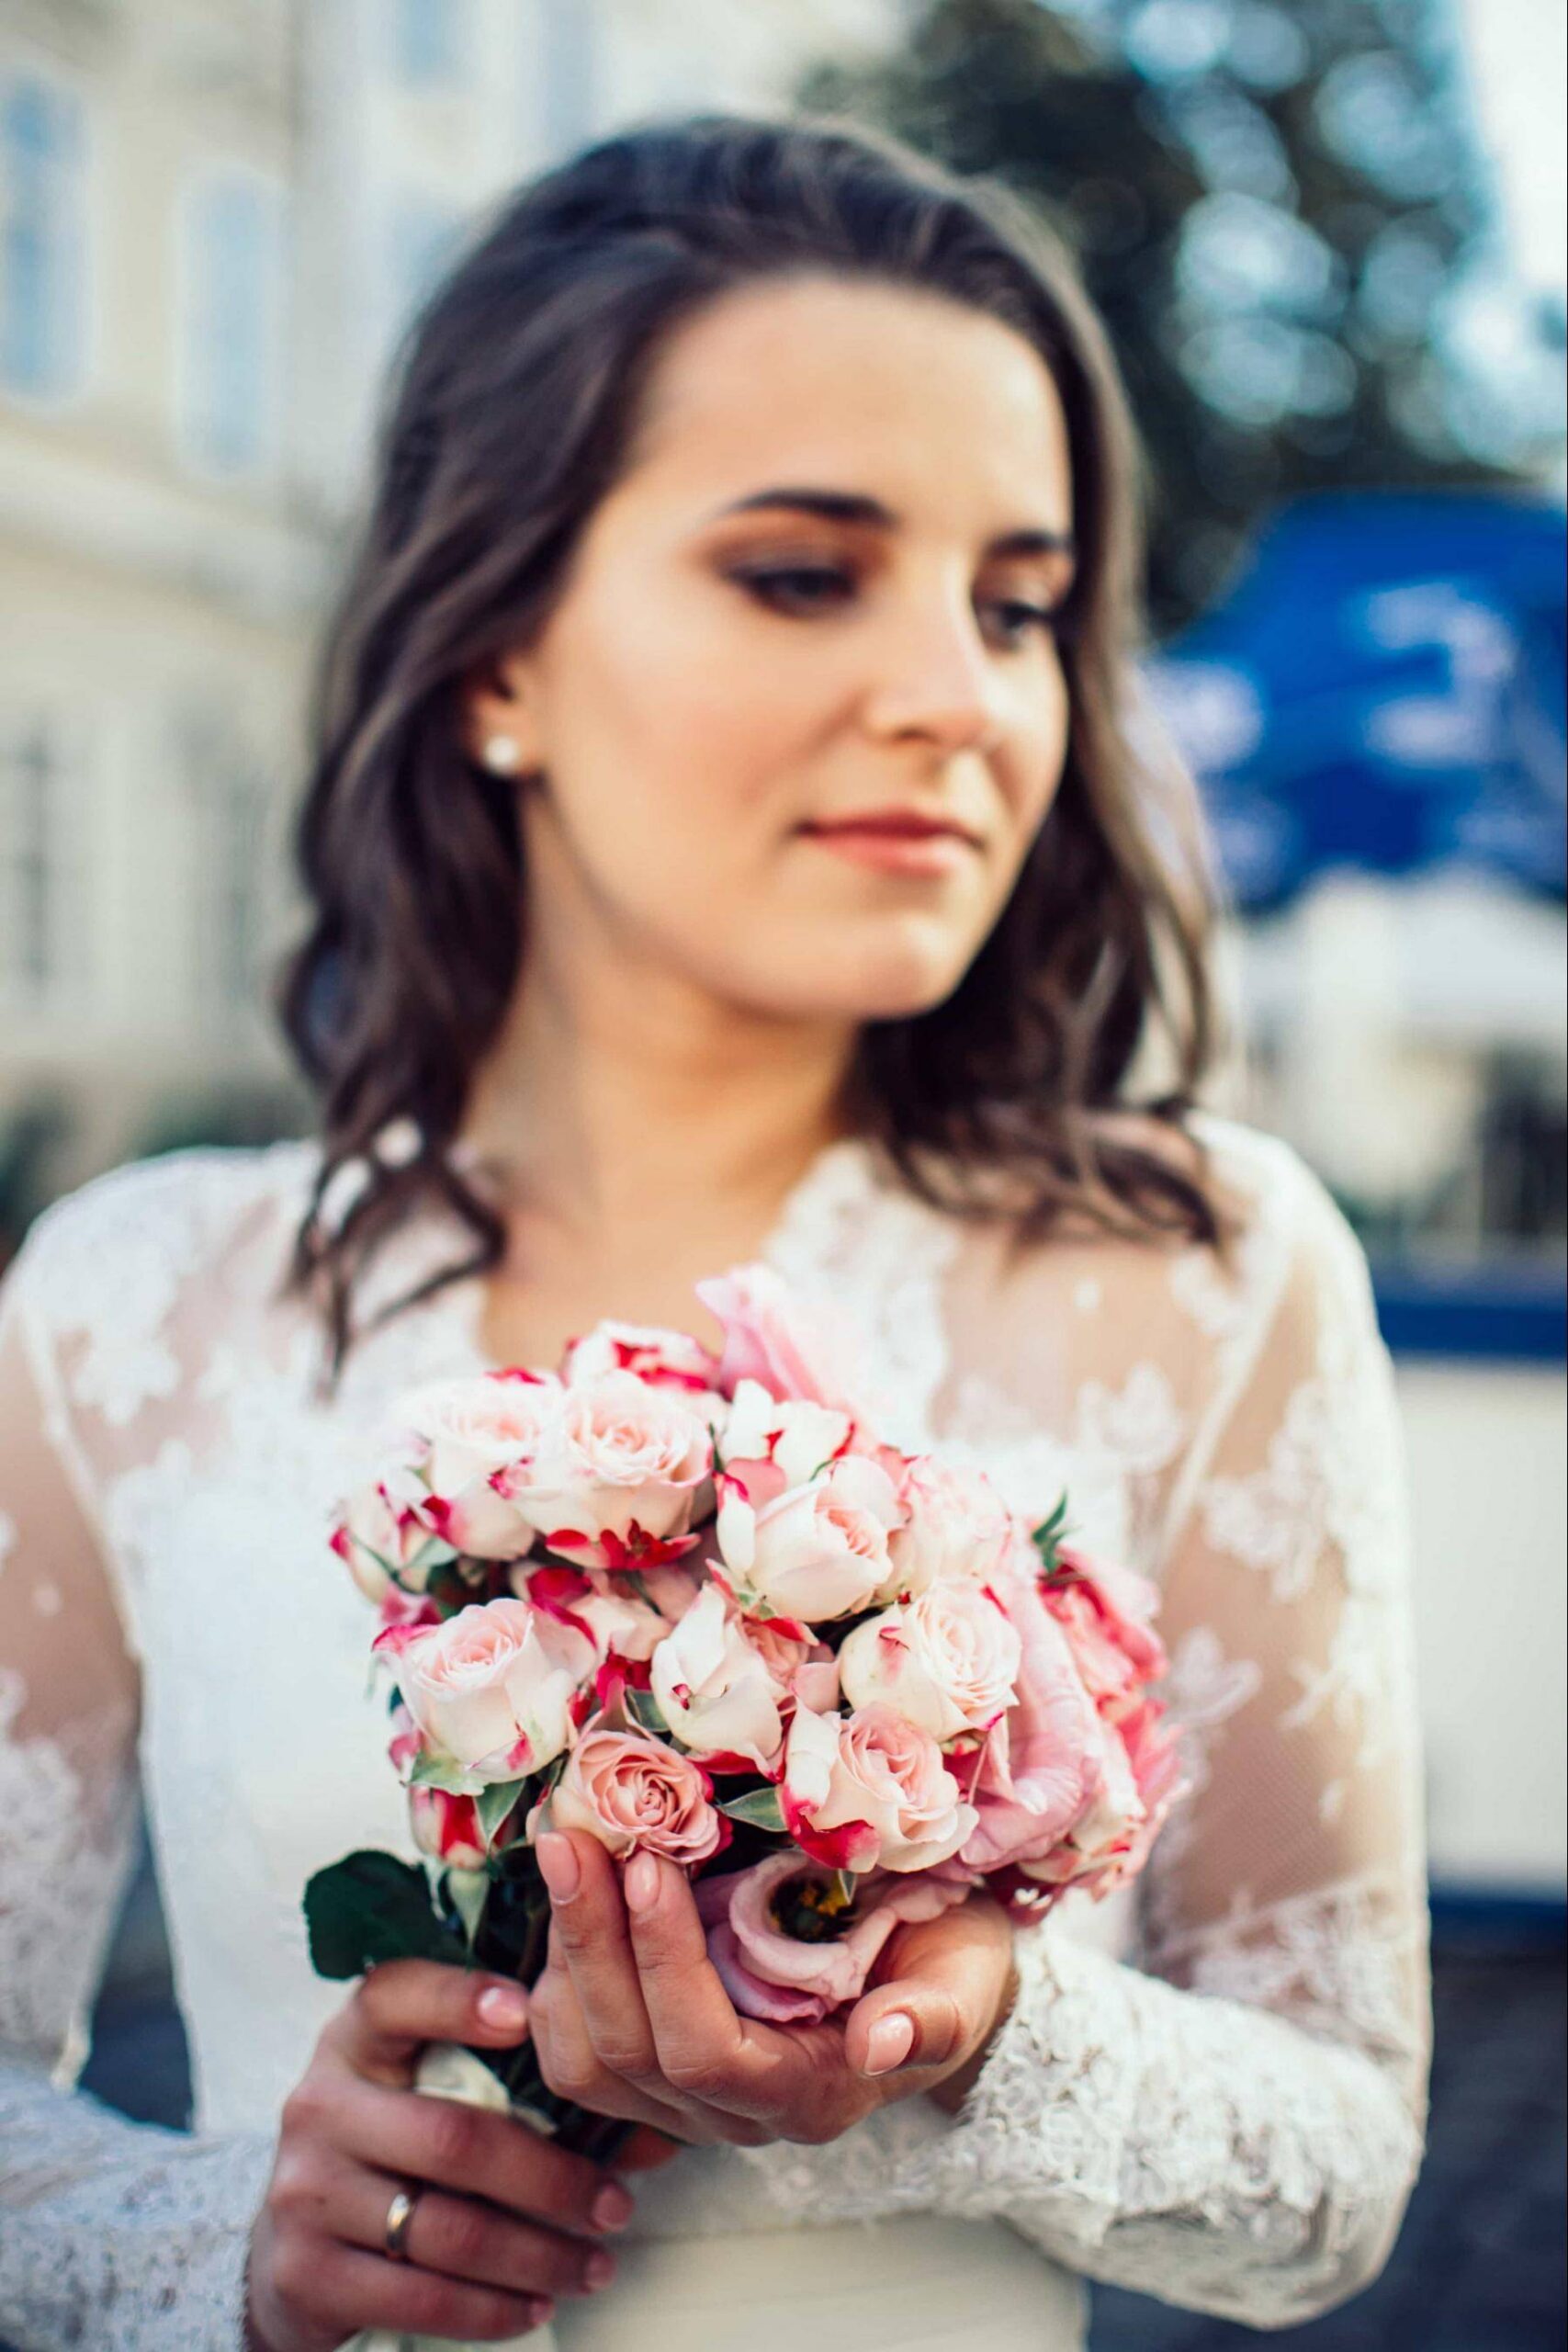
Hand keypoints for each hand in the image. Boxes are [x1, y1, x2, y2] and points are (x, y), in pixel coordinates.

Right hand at [246, 1959, 677, 2351]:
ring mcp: (306, 2191)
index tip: (529, 2012)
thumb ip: (518, 2083)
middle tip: (616, 2205)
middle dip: (551, 2179)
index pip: (395, 1997)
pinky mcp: (305, 2273)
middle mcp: (320, 2104)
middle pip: (453, 2137)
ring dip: (537, 2256)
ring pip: (446, 2228)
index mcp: (354, 2040)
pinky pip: (418, 2295)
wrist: (293, 2243)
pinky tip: (535, 2305)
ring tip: (594, 2265)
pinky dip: (490, 2308)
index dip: (459, 2000)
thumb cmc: (393, 2145)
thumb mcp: (427, 2089)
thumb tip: (653, 2128)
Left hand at [526, 1830, 1017, 2149]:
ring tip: (565, 1853)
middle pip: (629, 2054)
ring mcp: (686, 2098)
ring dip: (564, 1954)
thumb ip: (934, 2018)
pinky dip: (556, 1976)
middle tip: (574, 1837)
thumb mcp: (965, 1978)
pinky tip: (567, 1901)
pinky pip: (576, 2049)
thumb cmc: (948, 1960)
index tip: (649, 1864)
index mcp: (809, 2094)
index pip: (707, 2052)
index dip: (666, 1962)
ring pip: (587, 2060)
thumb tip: (882, 2044)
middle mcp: (736, 2114)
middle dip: (592, 1939)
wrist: (934, 1970)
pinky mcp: (654, 2067)